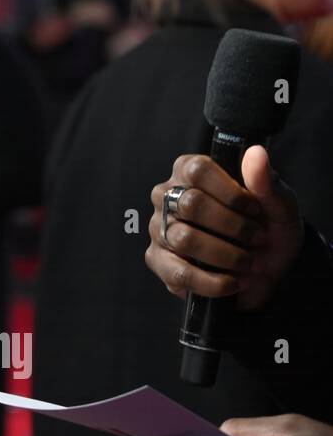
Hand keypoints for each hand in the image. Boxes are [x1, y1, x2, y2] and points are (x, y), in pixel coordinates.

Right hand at [145, 147, 301, 310]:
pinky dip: (213, 282)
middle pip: (191, 204)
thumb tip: (255, 153)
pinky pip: (179, 272)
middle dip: (233, 227)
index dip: (230, 192)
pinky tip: (232, 282)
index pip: (197, 170)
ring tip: (247, 262)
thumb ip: (267, 182)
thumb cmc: (268, 230)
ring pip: (184, 238)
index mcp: (190, 172)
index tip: (254, 209)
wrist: (266, 272)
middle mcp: (167, 196)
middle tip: (256, 238)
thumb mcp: (279, 207)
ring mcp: (158, 228)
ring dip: (226, 255)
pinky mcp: (157, 261)